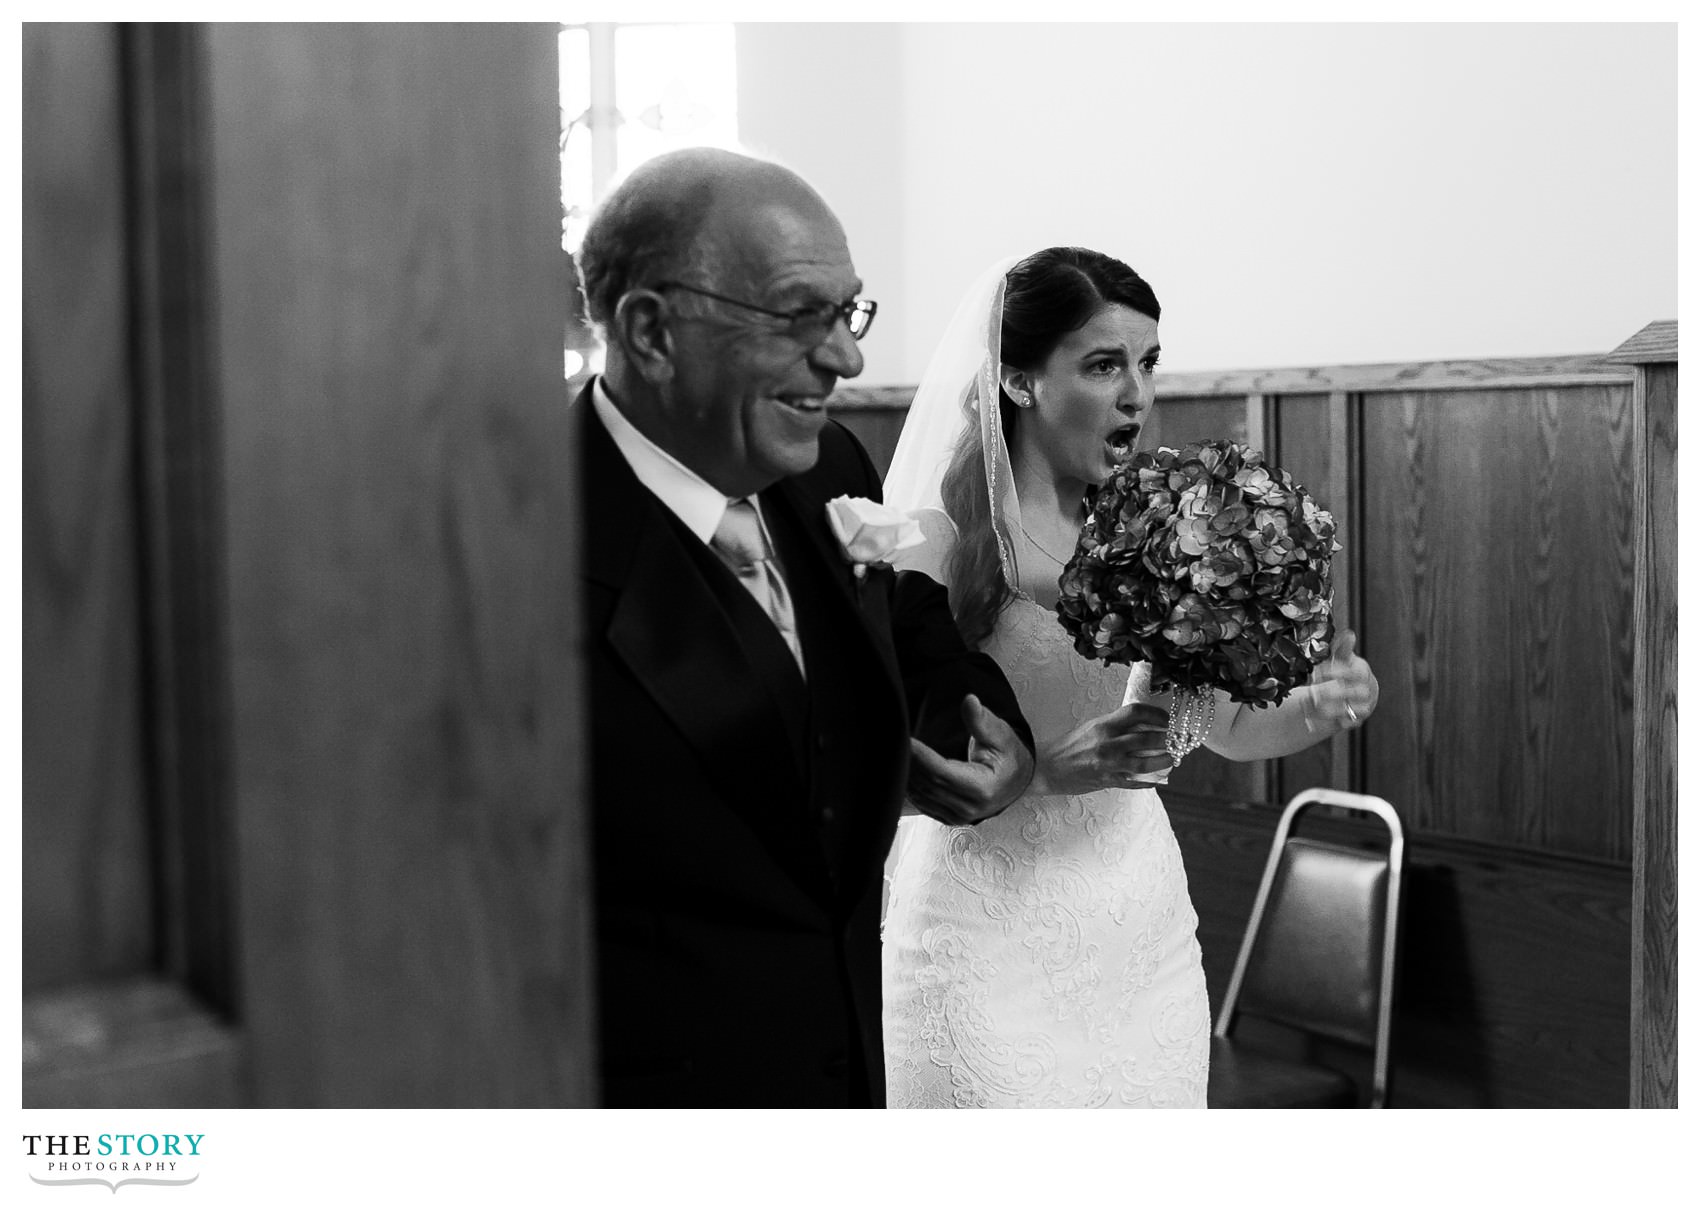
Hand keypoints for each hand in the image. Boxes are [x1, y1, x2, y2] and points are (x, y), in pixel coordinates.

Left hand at [906, 695, 1035, 825]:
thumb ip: (981, 719)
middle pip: (928, 784)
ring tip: (893, 751)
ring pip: (921, 795)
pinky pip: (922, 803)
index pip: (942, 773)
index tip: (905, 739)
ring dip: (905, 774)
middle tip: (893, 739)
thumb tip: (970, 701)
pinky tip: (902, 768)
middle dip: (908, 762)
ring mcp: (958, 817)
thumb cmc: (1008, 755)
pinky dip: (910, 785)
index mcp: (983, 789)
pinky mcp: (948, 818)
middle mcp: (969, 808)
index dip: (921, 756)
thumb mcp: (1000, 734)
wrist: (1016, 780)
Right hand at [1030, 701, 1173, 796]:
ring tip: (1172, 758)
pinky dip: (1149, 781)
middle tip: (1177, 739)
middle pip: (1147, 738)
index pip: (1136, 713)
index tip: (1167, 719)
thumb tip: (1143, 726)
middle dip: (1167, 739)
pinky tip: (1156, 779)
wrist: (1046, 768)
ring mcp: (1108, 764)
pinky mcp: (1107, 781)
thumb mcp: (1091, 728)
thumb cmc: (1068, 746)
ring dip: (1164, 760)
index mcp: (1103, 725)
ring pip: (1146, 763)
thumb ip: (1115, 726)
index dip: (1157, 715)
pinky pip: (1134, 782)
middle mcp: (1108, 744)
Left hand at [1303, 629, 1378, 730]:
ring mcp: (1362, 707)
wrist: (1352, 695)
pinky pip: (1343, 723)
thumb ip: (1342, 648)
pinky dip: (1326, 721)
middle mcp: (1366, 690)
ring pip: (1347, 710)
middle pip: (1353, 692)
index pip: (1355, 672)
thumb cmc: (1344, 672)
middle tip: (1311, 689)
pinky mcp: (1354, 720)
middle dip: (1330, 691)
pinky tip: (1311, 719)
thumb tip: (1349, 634)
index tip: (1318, 671)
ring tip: (1305, 701)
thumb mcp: (1341, 659)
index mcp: (1362, 672)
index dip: (1337, 672)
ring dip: (1325, 707)